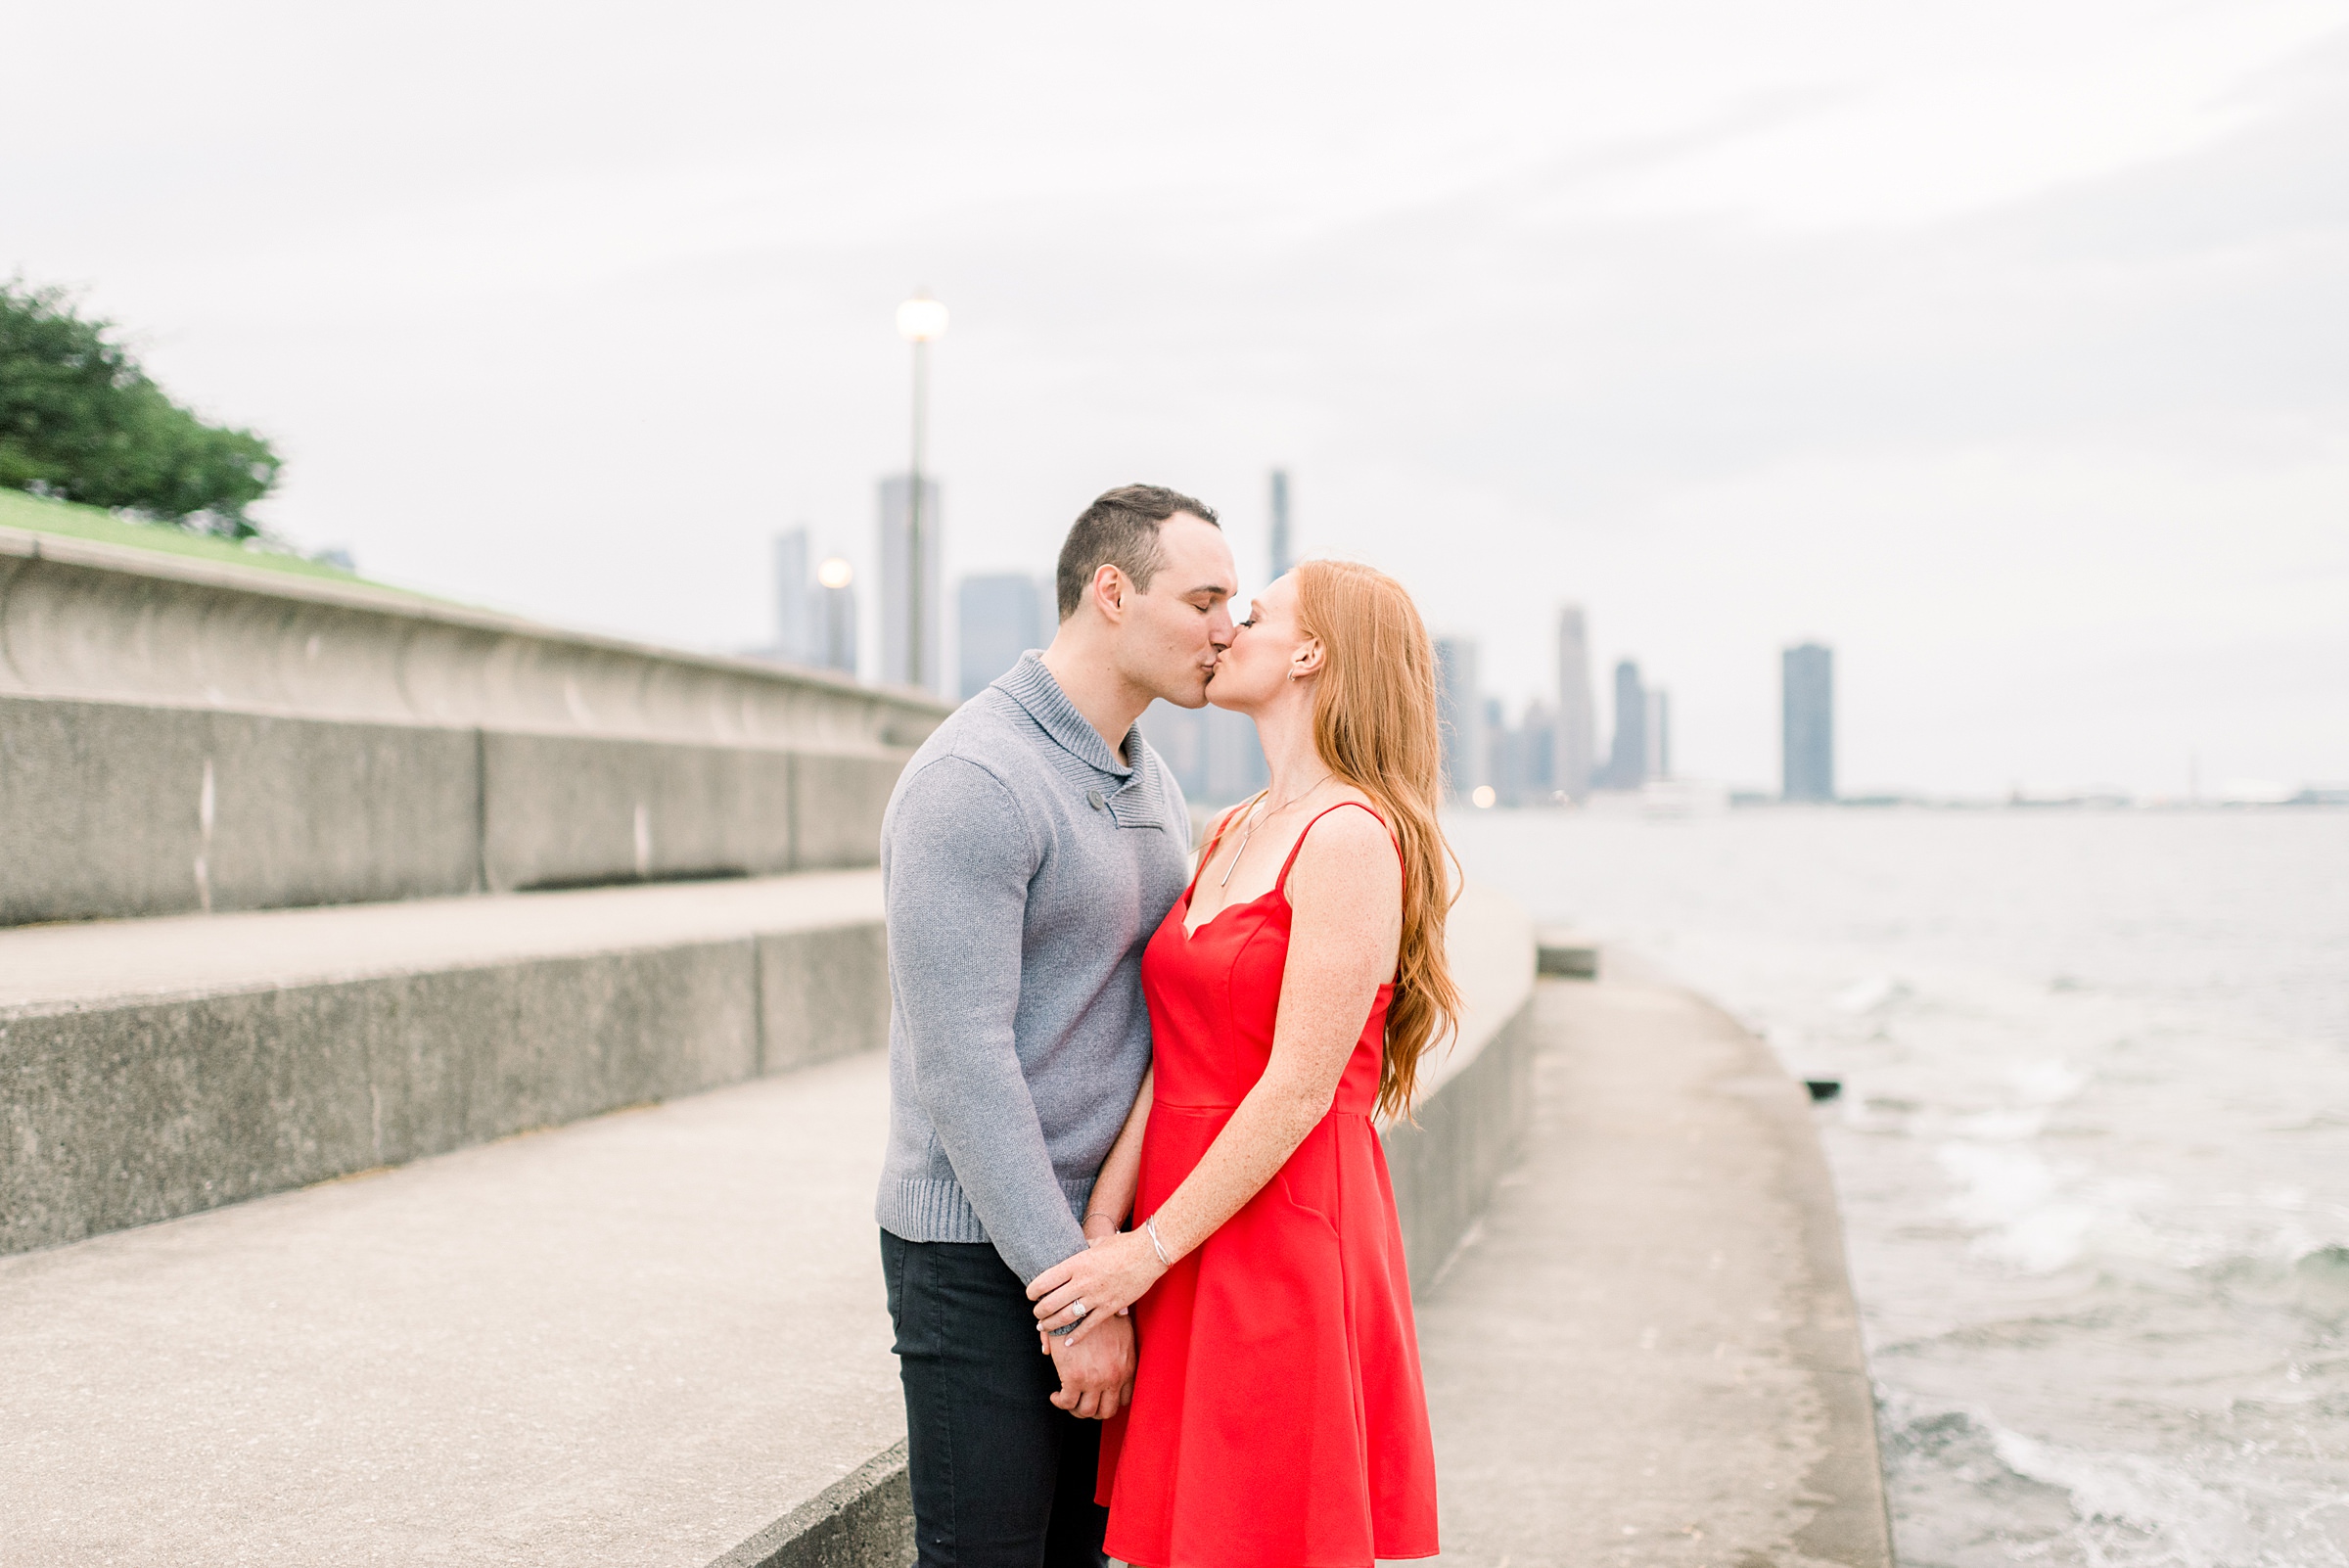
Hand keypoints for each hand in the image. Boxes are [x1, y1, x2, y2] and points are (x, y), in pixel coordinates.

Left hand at [1027, 1230, 1166, 1348]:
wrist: (1148, 1253)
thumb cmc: (1123, 1245)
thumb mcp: (1097, 1243)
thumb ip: (1083, 1249)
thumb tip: (1076, 1248)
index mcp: (1076, 1263)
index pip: (1045, 1281)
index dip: (1032, 1290)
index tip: (1030, 1295)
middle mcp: (1082, 1282)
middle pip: (1051, 1302)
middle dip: (1039, 1311)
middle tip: (1036, 1314)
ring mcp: (1096, 1296)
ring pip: (1066, 1317)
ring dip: (1052, 1324)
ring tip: (1044, 1327)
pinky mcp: (1110, 1307)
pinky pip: (1089, 1326)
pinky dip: (1076, 1336)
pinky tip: (1068, 1342)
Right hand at [1047, 1309, 1134, 1418]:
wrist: (1077, 1306)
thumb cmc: (1097, 1311)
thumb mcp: (1120, 1322)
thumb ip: (1123, 1332)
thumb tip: (1123, 1320)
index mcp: (1127, 1366)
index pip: (1126, 1398)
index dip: (1111, 1400)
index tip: (1099, 1397)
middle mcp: (1114, 1377)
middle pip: (1107, 1410)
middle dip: (1093, 1411)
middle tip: (1082, 1403)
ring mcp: (1095, 1381)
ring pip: (1086, 1411)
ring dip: (1075, 1409)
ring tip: (1067, 1400)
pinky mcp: (1074, 1379)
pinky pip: (1067, 1402)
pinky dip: (1060, 1402)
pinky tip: (1056, 1395)